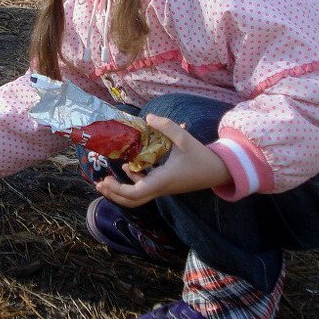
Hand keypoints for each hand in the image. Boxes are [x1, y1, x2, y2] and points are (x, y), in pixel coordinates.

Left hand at [95, 114, 231, 208]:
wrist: (219, 170)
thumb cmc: (202, 156)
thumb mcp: (185, 138)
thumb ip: (167, 126)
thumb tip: (148, 117)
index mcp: (162, 180)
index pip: (136, 193)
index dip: (118, 190)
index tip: (105, 180)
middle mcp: (160, 187)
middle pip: (133, 201)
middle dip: (114, 194)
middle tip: (99, 183)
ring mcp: (162, 187)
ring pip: (138, 196)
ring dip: (121, 189)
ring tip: (106, 179)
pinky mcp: (165, 184)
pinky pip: (145, 187)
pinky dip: (133, 181)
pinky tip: (127, 167)